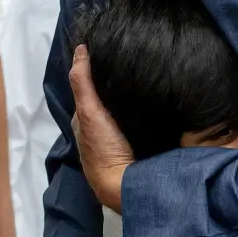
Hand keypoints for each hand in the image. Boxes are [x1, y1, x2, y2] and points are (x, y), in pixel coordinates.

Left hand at [69, 45, 135, 211]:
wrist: (125, 186)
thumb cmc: (103, 149)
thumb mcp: (89, 112)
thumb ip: (83, 84)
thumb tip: (80, 49)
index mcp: (84, 120)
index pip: (88, 89)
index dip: (96, 71)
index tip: (112, 51)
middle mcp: (97, 130)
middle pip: (107, 101)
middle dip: (117, 85)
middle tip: (138, 63)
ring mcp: (115, 141)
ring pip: (122, 113)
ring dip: (133, 99)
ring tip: (151, 78)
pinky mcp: (134, 148)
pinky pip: (138, 123)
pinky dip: (143, 113)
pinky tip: (157, 105)